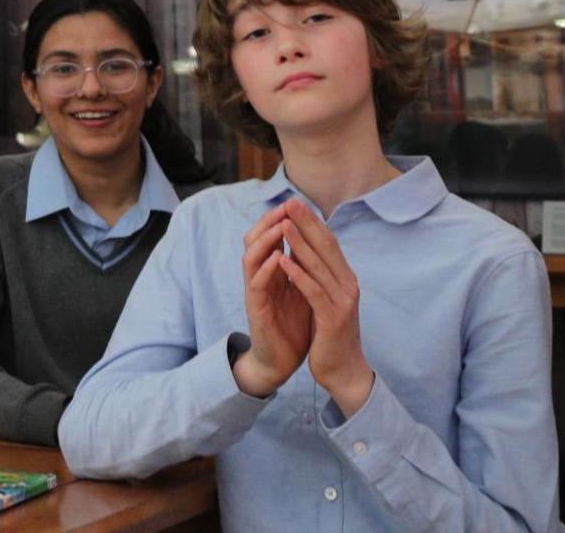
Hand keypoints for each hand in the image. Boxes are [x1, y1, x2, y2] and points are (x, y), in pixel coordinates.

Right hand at [233, 203, 309, 397]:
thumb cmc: (293, 325)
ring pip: (251, 257)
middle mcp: (260, 277)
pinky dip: (266, 269)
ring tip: (281, 224)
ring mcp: (256, 291)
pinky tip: (278, 258)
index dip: (281, 219)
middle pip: (255, 240)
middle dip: (270, 221)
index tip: (297, 203)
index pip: (271, 237)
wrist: (282, 361)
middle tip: (286, 206)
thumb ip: (302, 267)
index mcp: (272, 271)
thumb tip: (313, 241)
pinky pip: (257, 283)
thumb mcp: (301, 290)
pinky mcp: (255, 308)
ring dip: (265, 239)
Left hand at [278, 202, 374, 416]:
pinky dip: (298, 275)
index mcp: (345, 280)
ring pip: (320, 266)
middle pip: (327, 248)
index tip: (296, 202)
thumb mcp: (326, 298)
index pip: (329, 244)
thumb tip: (305, 248)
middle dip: (308, 224)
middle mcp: (348, 286)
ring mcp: (342, 302)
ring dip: (301, 243)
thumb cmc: (331, 334)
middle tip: (291, 202)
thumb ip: (320, 275)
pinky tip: (283, 261)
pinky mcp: (332, 319)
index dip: (313, 222)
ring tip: (284, 224)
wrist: (344, 371)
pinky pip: (314, 292)